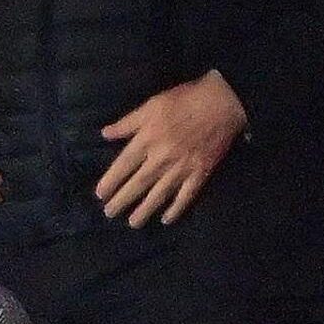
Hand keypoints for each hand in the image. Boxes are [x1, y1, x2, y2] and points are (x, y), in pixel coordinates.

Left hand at [95, 69, 246, 227]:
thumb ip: (127, 123)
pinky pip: (186, 195)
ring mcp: (182, 167)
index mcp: (147, 139)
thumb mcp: (150, 105)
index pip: (123, 165)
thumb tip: (105, 134)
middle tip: (109, 213)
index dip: (111, 181)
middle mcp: (161, 158)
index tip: (100, 194)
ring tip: (132, 223)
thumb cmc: (184, 100)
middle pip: (138, 184)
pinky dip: (176, 209)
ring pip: (159, 194)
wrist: (223, 102)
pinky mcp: (200, 172)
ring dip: (144, 210)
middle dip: (122, 200)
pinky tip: (166, 219)